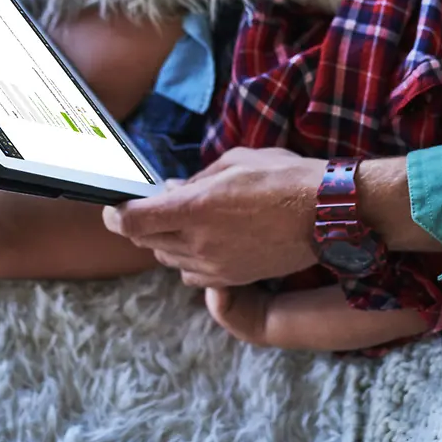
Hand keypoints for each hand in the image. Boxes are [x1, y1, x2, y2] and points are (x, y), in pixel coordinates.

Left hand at [101, 147, 324, 287]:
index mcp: (194, 209)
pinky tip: (206, 241)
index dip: (115, 215)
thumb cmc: (284, 177)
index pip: (132, 223)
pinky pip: (193, 274)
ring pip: (168, 260)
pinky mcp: (233, 279)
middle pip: (146, 243)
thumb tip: (173, 191)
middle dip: (143, 224)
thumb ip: (196, 180)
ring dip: (166, 242)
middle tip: (156, 206)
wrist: (327, 214)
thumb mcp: (234, 162)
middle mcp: (199, 243)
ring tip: (187, 221)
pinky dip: (189, 259)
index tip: (115, 206)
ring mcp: (216, 266)